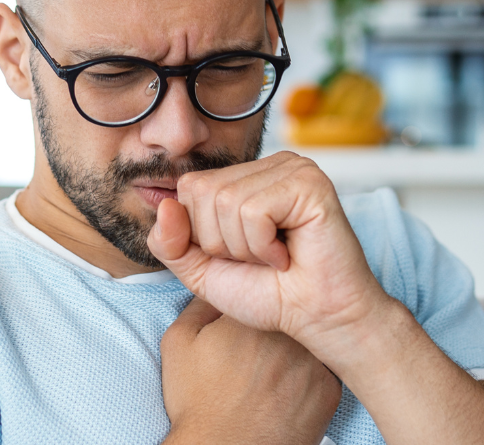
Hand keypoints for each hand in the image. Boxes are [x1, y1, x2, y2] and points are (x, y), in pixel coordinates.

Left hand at [147, 151, 392, 366]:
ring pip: (226, 201)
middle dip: (221, 242)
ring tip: (276, 257)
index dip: (202, 235)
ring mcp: (294, 168)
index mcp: (248, 176)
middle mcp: (272, 164)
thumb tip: (164, 205)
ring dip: (245, 248)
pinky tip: (288, 255)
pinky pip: (254, 211)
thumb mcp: (202, 271)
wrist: (319, 319)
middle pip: (204, 192)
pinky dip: (263, 245)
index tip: (241, 256)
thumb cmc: (271, 295)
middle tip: (260, 259)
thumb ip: (171, 242)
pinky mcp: (310, 183)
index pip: (190, 187)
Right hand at [161, 298, 341, 444]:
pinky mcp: (329, 390)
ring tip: (271, 377)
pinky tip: (286, 394)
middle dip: (275, 331)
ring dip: (295, 353)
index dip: (250, 313)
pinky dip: (309, 380)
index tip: (243, 332)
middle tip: (256, 358)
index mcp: (251, 315)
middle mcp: (287, 332)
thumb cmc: (198, 402)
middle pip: (287, 317)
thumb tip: (221, 286)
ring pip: (308, 342)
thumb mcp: (179, 342)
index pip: (260, 294)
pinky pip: (324, 371)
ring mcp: (313, 361)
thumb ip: (199, 303)